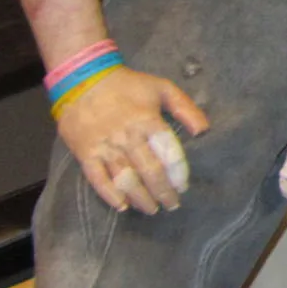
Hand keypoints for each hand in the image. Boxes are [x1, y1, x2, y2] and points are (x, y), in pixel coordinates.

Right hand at [57, 67, 209, 213]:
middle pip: (150, 171)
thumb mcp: (162, 87)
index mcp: (148, 120)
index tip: (183, 186)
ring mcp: (105, 146)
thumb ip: (185, 108)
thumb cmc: (127, 86)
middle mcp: (128, 136)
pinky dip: (110, 195)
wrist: (82, 79)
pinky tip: (122, 205)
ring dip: (141, 198)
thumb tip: (204, 131)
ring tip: (152, 209)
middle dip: (163, 192)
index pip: (169, 153)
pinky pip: (98, 179)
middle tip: (172, 204)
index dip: (178, 174)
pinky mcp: (85, 153)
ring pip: (126, 179)